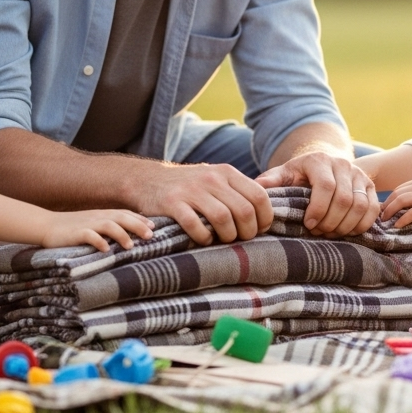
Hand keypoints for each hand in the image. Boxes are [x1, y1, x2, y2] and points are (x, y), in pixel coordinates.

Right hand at [40, 209, 153, 251]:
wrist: (46, 226)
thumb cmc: (72, 228)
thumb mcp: (93, 224)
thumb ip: (108, 227)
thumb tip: (129, 237)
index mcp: (103, 214)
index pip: (125, 214)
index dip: (140, 219)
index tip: (154, 227)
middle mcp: (97, 217)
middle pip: (121, 217)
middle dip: (137, 225)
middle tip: (151, 236)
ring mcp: (86, 224)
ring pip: (108, 225)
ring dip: (121, 234)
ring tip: (131, 246)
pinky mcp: (75, 233)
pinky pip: (88, 235)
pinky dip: (98, 241)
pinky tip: (105, 249)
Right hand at [134, 163, 273, 244]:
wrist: (146, 180)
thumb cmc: (189, 186)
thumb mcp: (215, 179)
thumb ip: (238, 191)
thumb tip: (264, 216)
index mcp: (227, 172)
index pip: (260, 196)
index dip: (265, 218)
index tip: (259, 230)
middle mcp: (211, 178)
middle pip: (244, 210)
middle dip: (248, 232)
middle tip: (241, 239)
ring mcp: (191, 190)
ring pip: (223, 218)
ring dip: (227, 236)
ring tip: (223, 240)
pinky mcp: (172, 203)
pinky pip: (196, 225)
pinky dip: (204, 238)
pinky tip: (203, 239)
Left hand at [256, 150, 379, 236]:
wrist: (324, 165)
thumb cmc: (299, 175)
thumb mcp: (283, 174)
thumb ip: (271, 181)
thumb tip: (257, 188)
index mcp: (319, 160)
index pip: (325, 186)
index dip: (318, 209)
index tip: (308, 225)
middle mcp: (342, 164)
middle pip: (343, 199)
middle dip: (330, 222)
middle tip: (318, 233)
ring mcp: (359, 174)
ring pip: (360, 205)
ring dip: (345, 225)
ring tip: (330, 233)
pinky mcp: (370, 186)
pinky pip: (373, 208)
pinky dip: (362, 224)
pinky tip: (348, 232)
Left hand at [379, 177, 411, 227]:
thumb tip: (409, 210)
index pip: (399, 189)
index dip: (388, 199)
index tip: (383, 210)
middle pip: (396, 194)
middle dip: (385, 206)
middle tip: (379, 217)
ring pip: (401, 201)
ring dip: (390, 211)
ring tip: (384, 221)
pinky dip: (402, 220)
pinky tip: (397, 226)